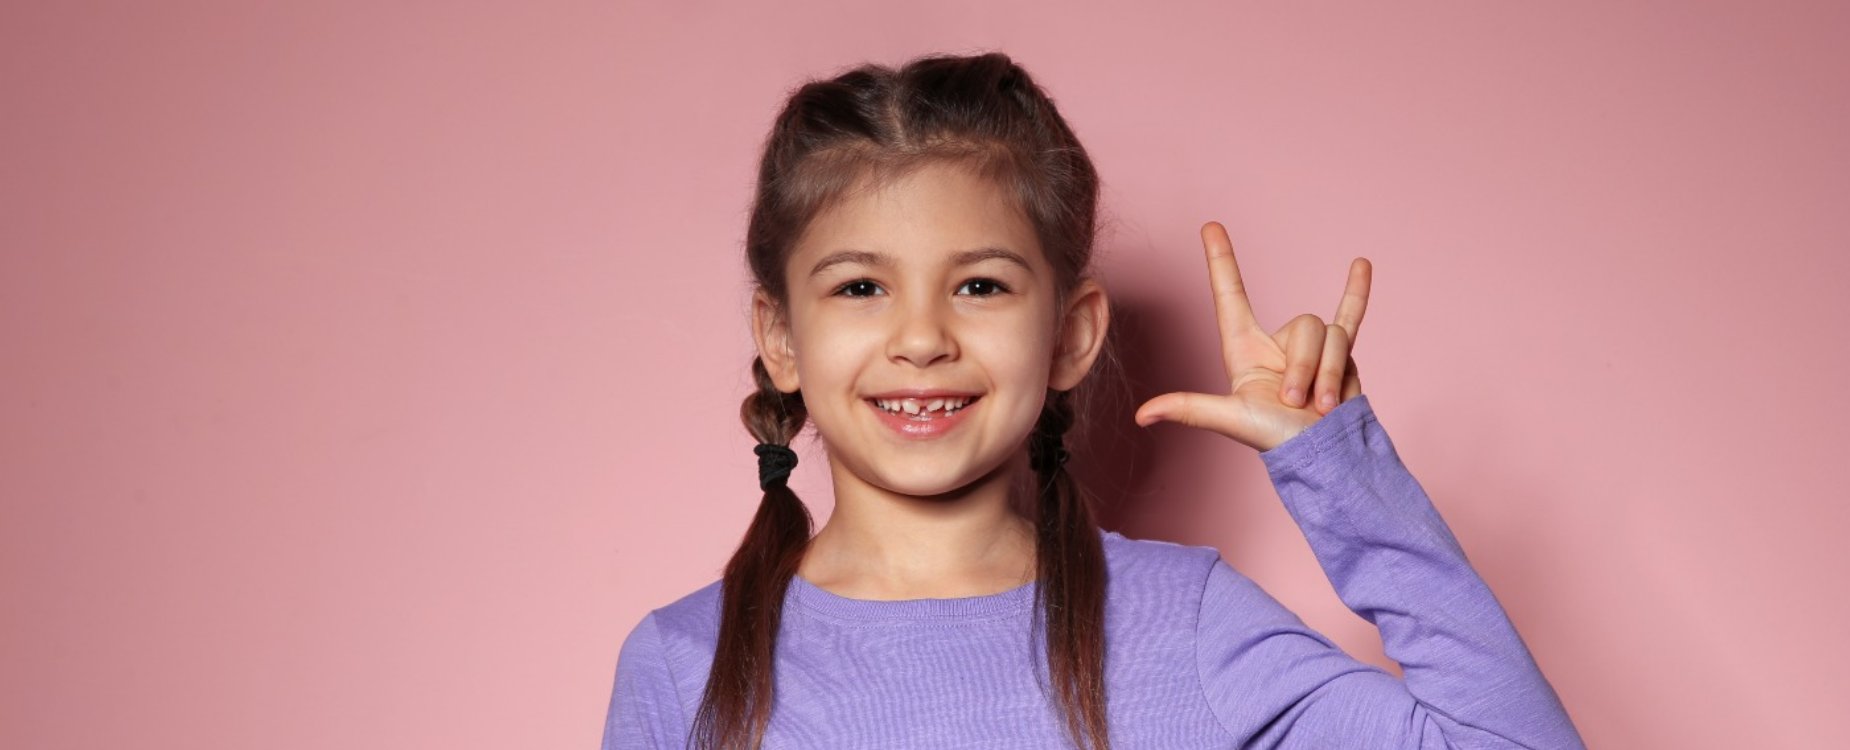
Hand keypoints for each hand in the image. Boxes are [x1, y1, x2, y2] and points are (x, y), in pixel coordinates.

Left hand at [1133, 222, 1371, 452]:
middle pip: (1305, 324)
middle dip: (1306, 368)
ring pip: (1332, 336)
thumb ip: (1188, 408)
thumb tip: (1141, 415)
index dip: (1221, 259)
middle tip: (1298, 403)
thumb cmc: (1275, 438)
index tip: (1211, 226)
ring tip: (1323, 407)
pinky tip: (1363, 263)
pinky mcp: (1340, 356)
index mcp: (1244, 347)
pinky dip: (1357, 293)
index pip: (1230, 293)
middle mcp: (1276, 342)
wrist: (1320, 454)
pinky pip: (1351, 318)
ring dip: (1330, 375)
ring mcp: (1310, 348)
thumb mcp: (1229, 418)